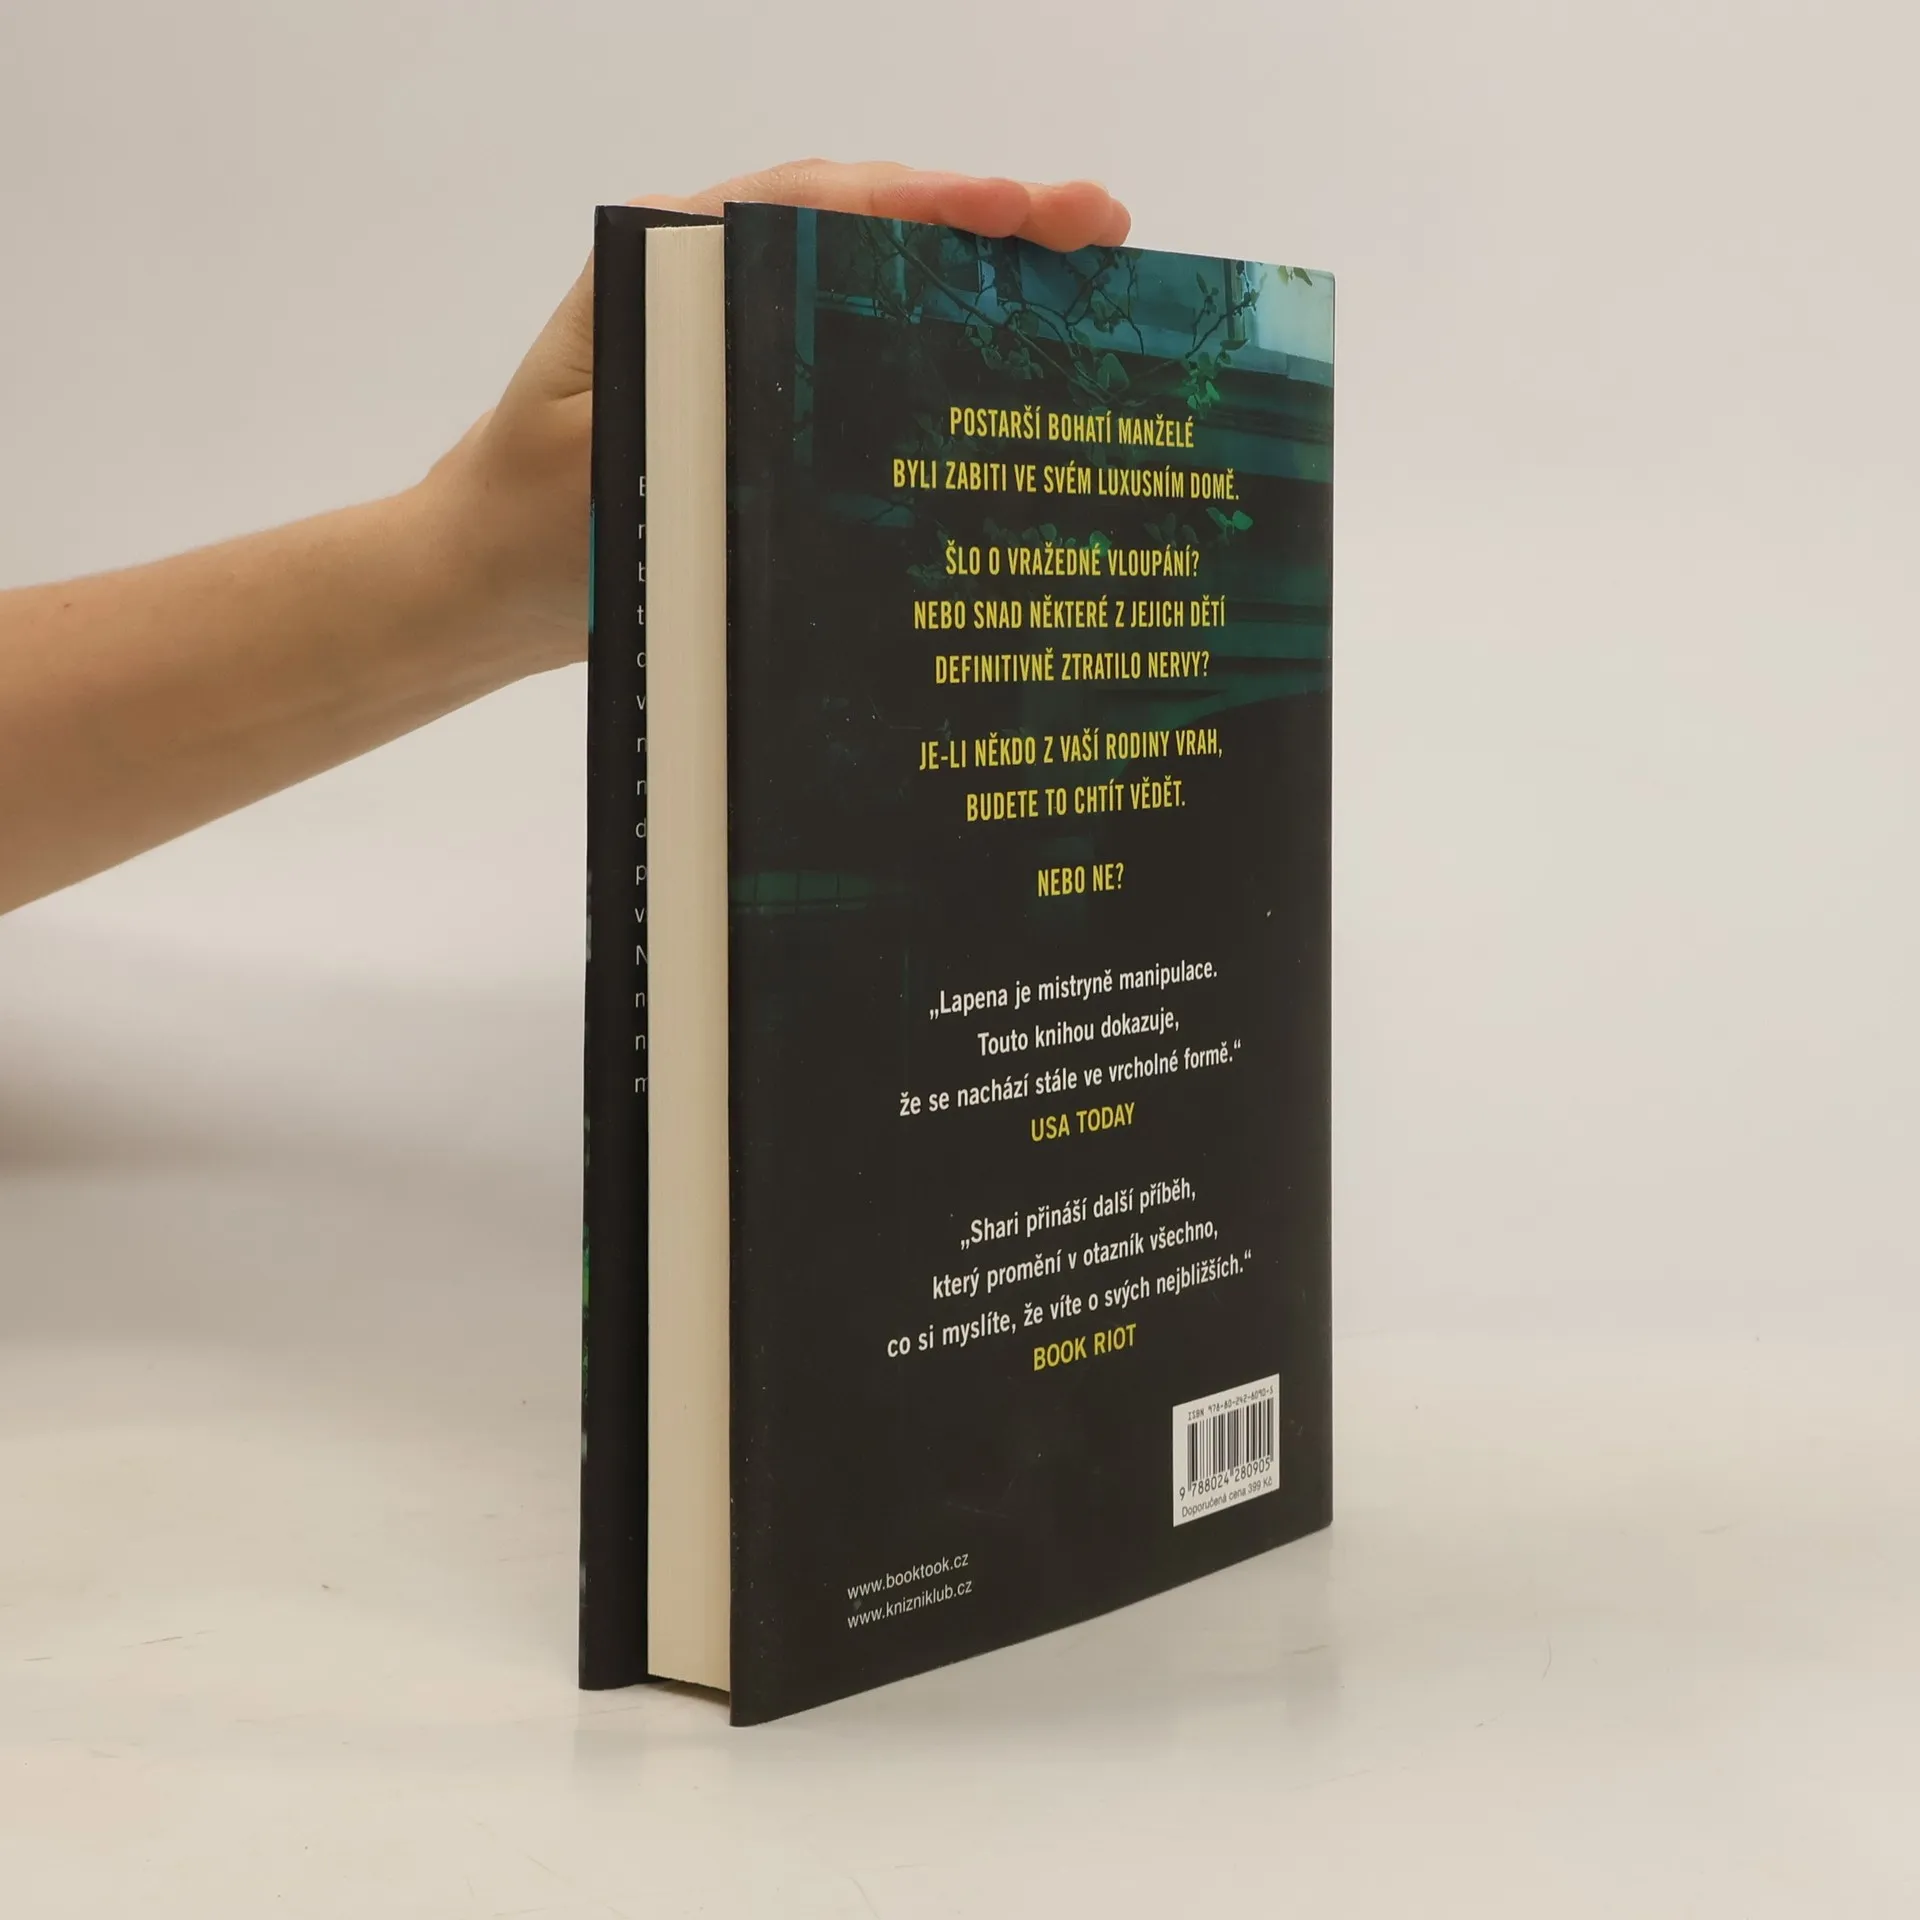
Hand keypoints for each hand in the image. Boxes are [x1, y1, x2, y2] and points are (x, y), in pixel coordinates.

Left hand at [422, 161, 1132, 675]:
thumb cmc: (527, 535)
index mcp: (666, 267)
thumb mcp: (603, 471)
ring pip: (870, 280)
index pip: (815, 208)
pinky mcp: (752, 398)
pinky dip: (932, 342)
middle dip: (985, 219)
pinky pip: (854, 350)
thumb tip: (807, 373)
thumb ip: (687, 411)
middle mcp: (709, 282)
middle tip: (1100, 225)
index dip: (930, 202)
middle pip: (862, 225)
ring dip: (973, 274)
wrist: (477, 589)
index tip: (1026, 209)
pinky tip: (1003, 357)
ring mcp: (735, 337)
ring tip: (1082, 272)